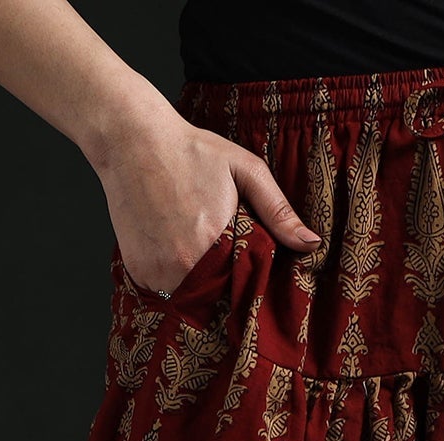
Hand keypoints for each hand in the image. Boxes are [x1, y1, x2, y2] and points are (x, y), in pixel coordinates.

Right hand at [98, 114, 319, 292]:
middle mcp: (184, 266)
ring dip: (198, 286)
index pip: (243, 291)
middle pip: (217, 299)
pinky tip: (173, 248)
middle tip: (223, 260)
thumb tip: (311, 244)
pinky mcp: (138, 272)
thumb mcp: (244, 170)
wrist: (131, 139)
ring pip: (189, 298)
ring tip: (197, 251)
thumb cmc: (191, 150)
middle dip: (225, 289)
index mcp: (216, 246)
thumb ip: (278, 211)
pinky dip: (171, 279)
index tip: (253, 281)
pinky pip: (163, 291)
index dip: (249, 288)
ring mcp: (157, 272)